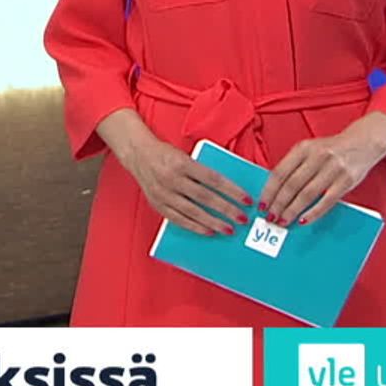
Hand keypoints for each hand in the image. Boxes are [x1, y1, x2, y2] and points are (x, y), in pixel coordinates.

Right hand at [118, 135, 249, 235]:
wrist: (138, 154)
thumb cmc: (166, 154)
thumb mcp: (186, 156)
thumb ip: (203, 171)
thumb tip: (229, 188)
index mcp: (182, 163)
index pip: (213, 179)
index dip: (231, 190)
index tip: (246, 199)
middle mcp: (171, 179)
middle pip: (205, 197)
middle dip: (226, 209)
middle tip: (242, 218)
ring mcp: (163, 194)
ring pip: (193, 211)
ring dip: (213, 222)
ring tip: (229, 229)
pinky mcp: (157, 205)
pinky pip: (178, 219)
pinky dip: (194, 226)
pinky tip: (208, 231)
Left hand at [260, 129, 384, 225]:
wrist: (363, 142)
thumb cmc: (331, 149)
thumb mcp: (309, 150)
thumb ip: (294, 166)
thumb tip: (274, 191)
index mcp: (303, 148)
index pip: (280, 172)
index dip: (269, 191)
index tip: (261, 204)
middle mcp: (317, 156)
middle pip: (291, 185)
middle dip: (278, 204)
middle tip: (270, 217)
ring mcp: (333, 169)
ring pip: (307, 194)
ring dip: (292, 211)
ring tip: (283, 221)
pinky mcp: (346, 181)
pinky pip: (327, 201)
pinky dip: (314, 212)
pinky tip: (303, 220)